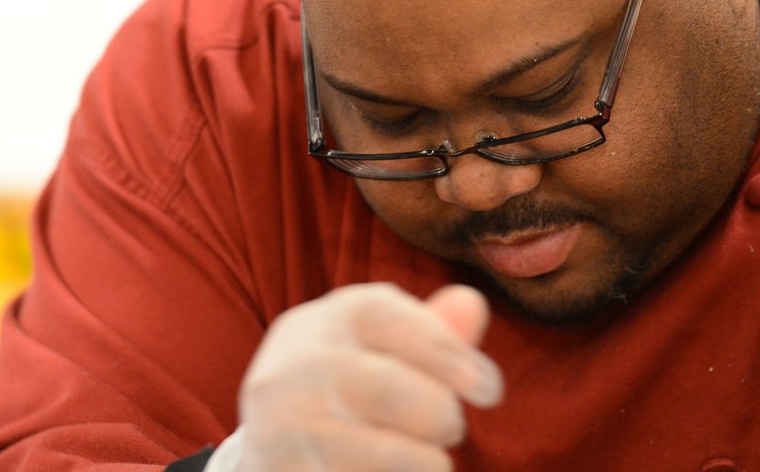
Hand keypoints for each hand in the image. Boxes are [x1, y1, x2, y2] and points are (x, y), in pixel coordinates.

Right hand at [228, 283, 501, 470]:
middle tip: (450, 429)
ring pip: (388, 454)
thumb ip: (428, 332)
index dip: (445, 348)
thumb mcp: (376, 354)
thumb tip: (471, 303)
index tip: (490, 389)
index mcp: (314, 324)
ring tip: (421, 458)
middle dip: (441, 414)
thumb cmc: (344, 395)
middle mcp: (289, 370)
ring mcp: (282, 430)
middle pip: (391, 387)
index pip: (384, 315)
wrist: (268, 456)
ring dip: (426, 462)